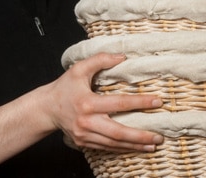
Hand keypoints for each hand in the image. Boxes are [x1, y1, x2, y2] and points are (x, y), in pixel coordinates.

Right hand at [44, 52, 163, 151]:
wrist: (46, 108)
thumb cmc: (64, 87)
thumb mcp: (79, 68)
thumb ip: (100, 60)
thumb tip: (122, 57)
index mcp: (87, 103)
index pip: (118, 103)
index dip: (139, 102)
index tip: (157, 101)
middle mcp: (87, 122)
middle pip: (118, 132)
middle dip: (140, 136)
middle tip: (158, 136)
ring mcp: (85, 135)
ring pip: (114, 143)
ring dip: (135, 145)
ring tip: (153, 145)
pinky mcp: (85, 143)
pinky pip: (107, 148)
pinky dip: (123, 149)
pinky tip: (136, 148)